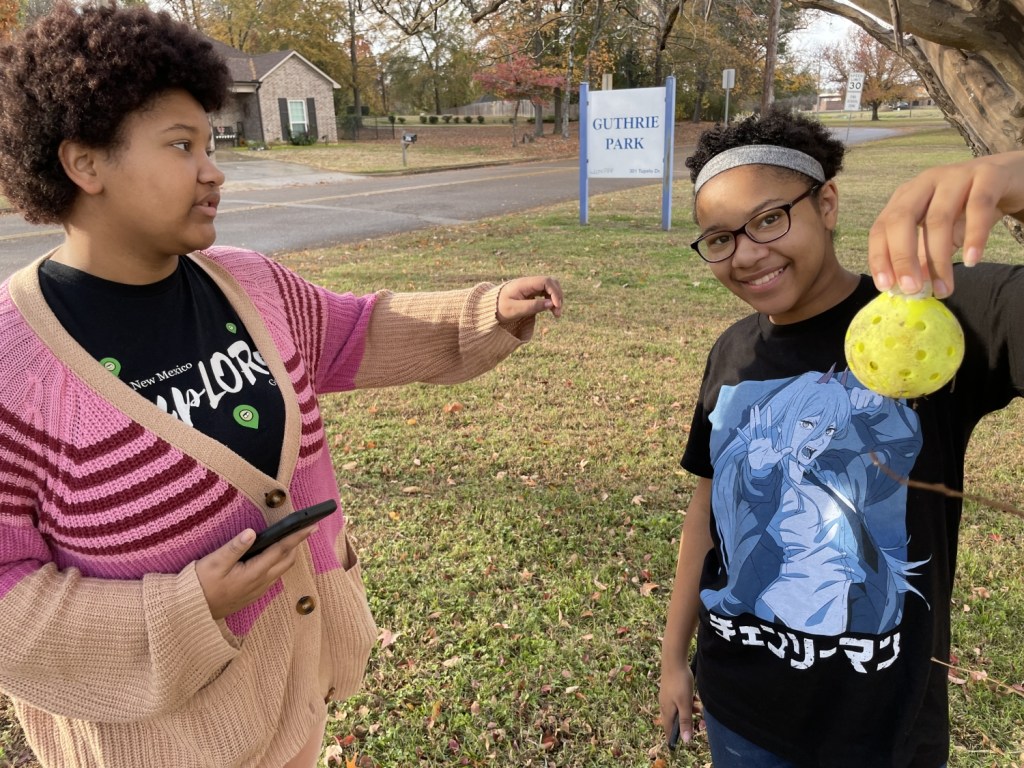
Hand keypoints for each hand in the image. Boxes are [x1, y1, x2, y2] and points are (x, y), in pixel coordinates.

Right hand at [196, 525, 315, 619]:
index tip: (311, 525)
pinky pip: (273, 576)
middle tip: (305, 527)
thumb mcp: (213, 563)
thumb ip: (234, 548)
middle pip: (287, 560)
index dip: (298, 536)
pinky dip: (280, 562)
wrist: (192, 612)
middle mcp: (260, 583)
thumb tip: (251, 533)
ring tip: (292, 537)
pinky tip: (274, 555)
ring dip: (289, 553)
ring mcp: (258, 590)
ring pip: (282, 569)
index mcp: (253, 573)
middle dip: (298, 543)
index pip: (281, 549)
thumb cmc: (200, 585)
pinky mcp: (254, 594)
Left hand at [496, 276, 562, 321]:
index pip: (546, 281)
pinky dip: (551, 300)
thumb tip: (551, 304)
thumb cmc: (500, 308)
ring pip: (550, 287)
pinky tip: (551, 310)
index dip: (554, 292)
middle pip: (551, 282)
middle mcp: (529, 282)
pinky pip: (546, 293)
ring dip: (556, 298)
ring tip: (556, 314)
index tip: (556, 306)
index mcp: (524, 284)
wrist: (489, 307)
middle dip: (558, 296)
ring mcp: (531, 286)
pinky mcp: (532, 292)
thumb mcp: (515, 310)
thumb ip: (532, 306)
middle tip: (558, 312)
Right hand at [659, 656, 698, 747]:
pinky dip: (687, 704)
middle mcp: (664, 706)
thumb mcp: (685, 704)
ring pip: (678, 711)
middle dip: (686, 723)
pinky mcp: (671, 690)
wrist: (674, 661)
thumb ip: (686, 722)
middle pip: (675, 721)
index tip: (678, 744)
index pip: (668, 730)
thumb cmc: (679, 683)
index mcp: (667, 712)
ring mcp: (667, 698)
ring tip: (699, 708)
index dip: (673, 738)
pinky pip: (679, 702)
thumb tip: (685, 740)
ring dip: (689, 712)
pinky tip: (694, 699)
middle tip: (698, 722)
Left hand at [867, 151, 1023, 297]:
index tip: (885, 286)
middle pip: (902, 219)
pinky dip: (974, 236)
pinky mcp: (988, 176)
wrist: (1012, 177)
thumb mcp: (942, 233)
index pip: (881, 227)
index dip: (879, 257)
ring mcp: (956, 176)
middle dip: (903, 257)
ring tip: (944, 287)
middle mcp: (925, 182)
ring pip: (939, 218)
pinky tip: (972, 260)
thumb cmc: (969, 208)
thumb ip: (924, 256)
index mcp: (907, 196)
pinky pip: (978, 207)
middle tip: (911, 289)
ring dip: (939, 258)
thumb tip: (908, 289)